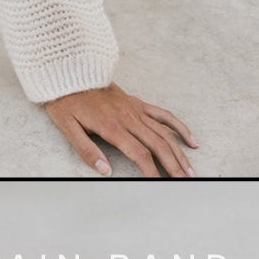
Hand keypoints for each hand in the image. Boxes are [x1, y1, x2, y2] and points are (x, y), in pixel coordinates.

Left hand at [44, 83, 197, 177]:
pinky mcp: (138, 104)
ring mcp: (137, 110)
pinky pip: (164, 115)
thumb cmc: (68, 103)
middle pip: (158, 145)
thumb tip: (104, 171)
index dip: (151, 171)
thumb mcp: (69, 128)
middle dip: (173, 165)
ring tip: (190, 169)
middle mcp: (130, 118)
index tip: (159, 185)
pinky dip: (179, 127)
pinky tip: (190, 140)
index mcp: (113, 127)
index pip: (139, 153)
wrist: (73, 73)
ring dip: (179, 152)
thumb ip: (87, 151)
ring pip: (165, 133)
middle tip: (185, 181)